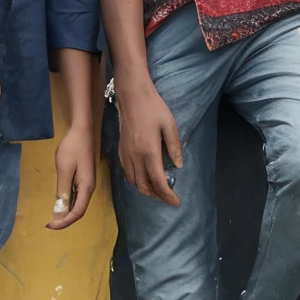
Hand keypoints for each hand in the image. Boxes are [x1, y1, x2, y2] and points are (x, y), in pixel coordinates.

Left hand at [47, 124, 96, 229]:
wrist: (81, 130)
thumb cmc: (72, 148)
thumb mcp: (65, 170)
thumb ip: (63, 192)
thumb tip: (60, 213)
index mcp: (87, 187)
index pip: (77, 212)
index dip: (64, 222)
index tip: (49, 225)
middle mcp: (89, 188)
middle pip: (79, 210)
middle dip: (64, 219)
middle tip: (48, 223)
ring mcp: (87, 183)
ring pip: (78, 204)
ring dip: (66, 212)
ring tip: (52, 216)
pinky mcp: (83, 178)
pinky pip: (77, 196)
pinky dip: (68, 203)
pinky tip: (59, 203)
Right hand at [117, 72, 184, 204]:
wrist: (132, 96)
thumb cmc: (154, 108)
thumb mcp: (170, 125)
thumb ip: (174, 147)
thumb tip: (178, 166)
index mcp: (149, 151)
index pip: (158, 181)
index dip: (167, 195)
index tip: (176, 202)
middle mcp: (135, 156)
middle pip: (144, 185)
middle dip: (157, 195)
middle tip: (168, 198)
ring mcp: (126, 154)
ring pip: (134, 181)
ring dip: (146, 190)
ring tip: (157, 191)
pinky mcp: (120, 150)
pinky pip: (126, 172)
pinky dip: (135, 181)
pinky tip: (143, 179)